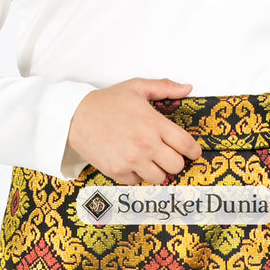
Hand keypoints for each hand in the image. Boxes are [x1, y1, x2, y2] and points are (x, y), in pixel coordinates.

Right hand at [66, 78, 202, 184]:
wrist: (76, 116)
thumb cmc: (107, 102)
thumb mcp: (136, 87)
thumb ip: (164, 87)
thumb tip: (187, 88)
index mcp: (154, 124)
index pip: (186, 145)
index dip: (193, 152)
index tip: (192, 153)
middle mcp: (145, 145)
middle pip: (176, 166)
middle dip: (174, 161)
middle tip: (166, 155)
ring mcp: (131, 161)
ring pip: (159, 178)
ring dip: (156, 170)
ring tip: (147, 159)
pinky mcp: (118, 172)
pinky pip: (138, 182)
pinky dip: (136, 175)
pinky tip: (129, 162)